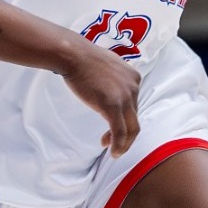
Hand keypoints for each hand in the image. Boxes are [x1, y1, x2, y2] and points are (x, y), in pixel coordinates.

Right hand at [60, 42, 141, 157]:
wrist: (73, 55)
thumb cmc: (84, 59)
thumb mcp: (108, 67)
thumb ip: (114, 79)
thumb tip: (110, 89)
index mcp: (134, 78)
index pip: (134, 106)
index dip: (125, 120)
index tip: (112, 127)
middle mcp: (134, 87)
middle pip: (134, 118)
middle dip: (125, 134)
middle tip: (111, 142)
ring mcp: (125, 97)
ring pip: (131, 128)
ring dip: (123, 143)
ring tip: (114, 151)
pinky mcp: (113, 105)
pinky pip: (120, 132)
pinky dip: (119, 145)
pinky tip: (113, 152)